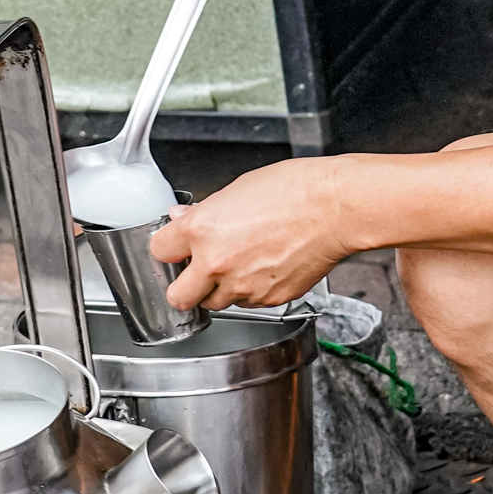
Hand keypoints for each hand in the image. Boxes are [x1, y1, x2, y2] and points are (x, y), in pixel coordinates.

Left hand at [150, 157, 357, 310]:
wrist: (334, 208)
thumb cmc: (293, 190)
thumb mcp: (237, 189)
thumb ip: (204, 212)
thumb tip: (183, 219)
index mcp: (201, 230)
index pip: (158, 252)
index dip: (167, 249)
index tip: (173, 249)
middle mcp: (216, 263)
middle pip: (178, 298)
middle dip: (184, 287)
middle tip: (195, 274)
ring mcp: (243, 286)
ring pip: (216, 303)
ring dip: (220, 290)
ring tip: (241, 264)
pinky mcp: (268, 299)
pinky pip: (249, 303)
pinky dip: (252, 291)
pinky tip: (265, 266)